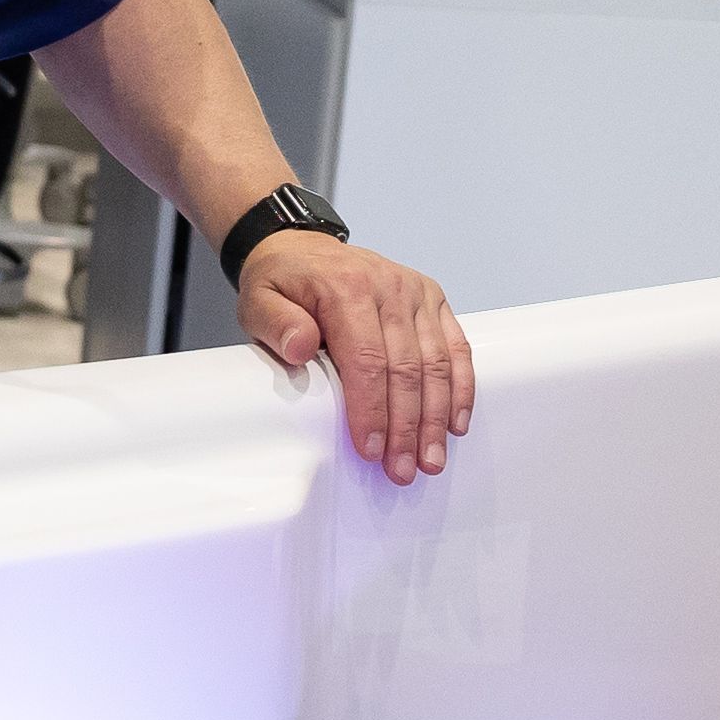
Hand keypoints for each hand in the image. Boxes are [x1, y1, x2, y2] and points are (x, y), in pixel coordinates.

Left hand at [232, 231, 474, 479]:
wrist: (304, 248)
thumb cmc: (283, 283)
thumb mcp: (259, 300)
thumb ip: (275, 324)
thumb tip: (300, 348)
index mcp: (347, 288)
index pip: (367, 359)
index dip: (372, 409)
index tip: (371, 450)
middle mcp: (390, 287)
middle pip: (407, 368)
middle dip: (407, 427)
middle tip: (404, 471)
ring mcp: (416, 293)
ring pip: (436, 363)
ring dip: (436, 418)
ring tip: (431, 460)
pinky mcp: (433, 299)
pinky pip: (456, 347)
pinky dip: (460, 388)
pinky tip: (455, 423)